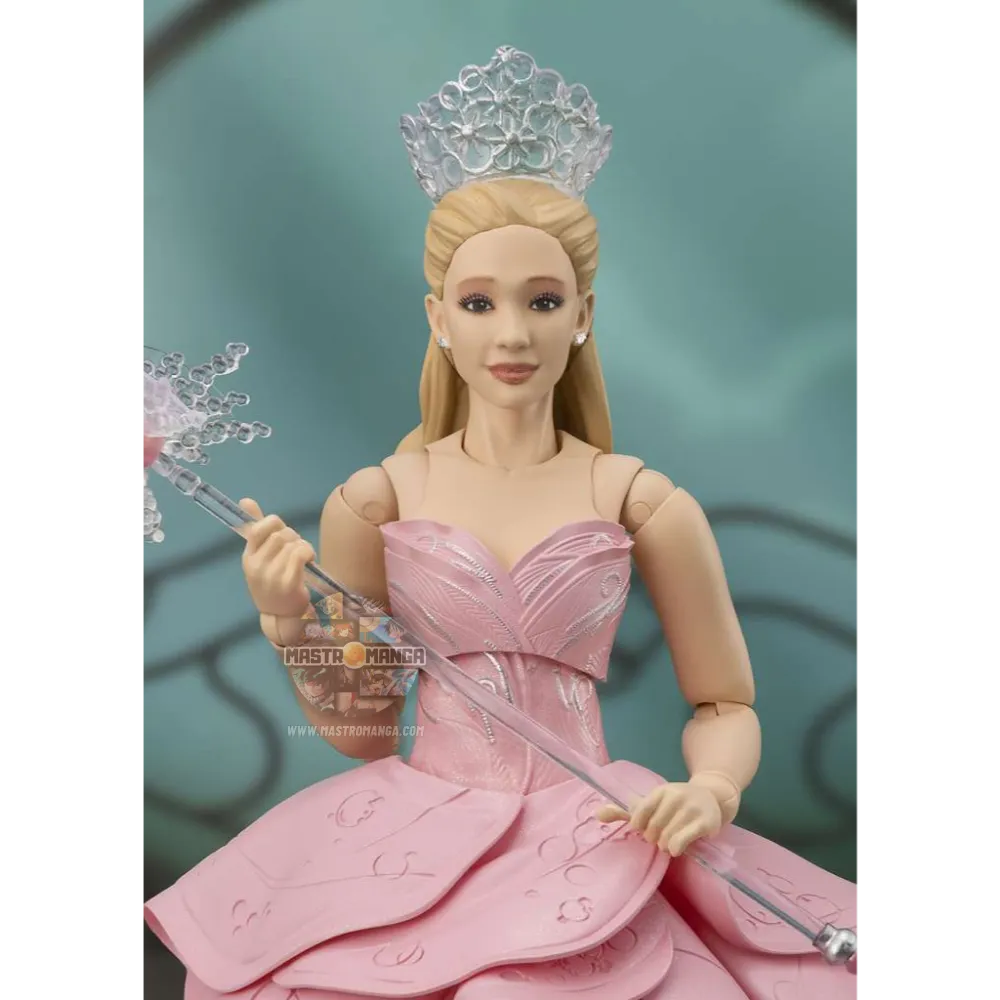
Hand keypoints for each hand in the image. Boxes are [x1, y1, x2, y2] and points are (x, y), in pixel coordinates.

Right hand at [239, 498, 316, 617]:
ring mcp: (271, 575)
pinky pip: (300, 554)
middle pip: (280, 534)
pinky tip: (308, 561)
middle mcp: (257, 566)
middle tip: (296, 548)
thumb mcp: (261, 556)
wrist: (281, 615)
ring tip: (302, 557)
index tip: (281, 534)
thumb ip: (256, 528)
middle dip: (292, 536)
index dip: (274, 525)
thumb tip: (246, 500)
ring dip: (302, 546)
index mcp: (248, 557)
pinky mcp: (288, 582)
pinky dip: (308, 553)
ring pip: (292, 543)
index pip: (257, 528)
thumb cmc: (273, 581)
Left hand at [596, 782, 722, 856]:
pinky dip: (676, 848)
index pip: (638, 815)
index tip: (646, 827)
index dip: (640, 827)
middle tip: (661, 835)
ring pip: (666, 839)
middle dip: (654, 838)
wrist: (711, 797)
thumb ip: (624, 810)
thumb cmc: (674, 804)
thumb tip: (597, 814)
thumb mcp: (651, 804)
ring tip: (672, 840)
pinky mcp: (705, 822)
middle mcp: (675, 796)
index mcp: (660, 791)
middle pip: (652, 830)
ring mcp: (691, 809)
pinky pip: (680, 843)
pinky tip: (679, 846)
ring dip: (666, 846)